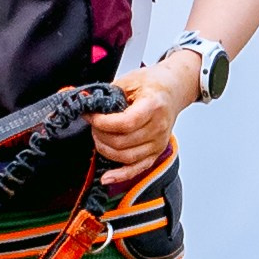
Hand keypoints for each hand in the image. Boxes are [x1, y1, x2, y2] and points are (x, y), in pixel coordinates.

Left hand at [89, 56, 198, 193]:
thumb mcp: (130, 80)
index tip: (91, 116)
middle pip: (123, 142)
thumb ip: (108, 94)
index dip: (103, 123)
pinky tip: (106, 177)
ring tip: (98, 137)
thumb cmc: (152, 83)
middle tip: (92, 124)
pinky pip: (137, 169)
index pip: (125, 123)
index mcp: (153, 106)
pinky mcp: (156, 153)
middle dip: (100, 135)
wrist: (173, 89)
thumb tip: (85, 102)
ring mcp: (158, 143)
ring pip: (126, 157)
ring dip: (105, 149)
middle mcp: (158, 127)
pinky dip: (120, 175)